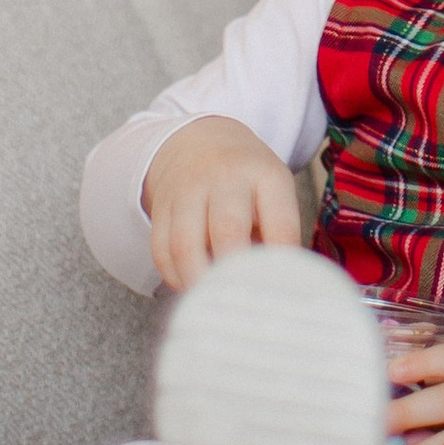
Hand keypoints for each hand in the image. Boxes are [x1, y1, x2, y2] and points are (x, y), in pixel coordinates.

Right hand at [142, 117, 303, 289]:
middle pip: (228, 230)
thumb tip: (282, 286)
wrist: (200, 141)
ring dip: (197, 281)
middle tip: (241, 303)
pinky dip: (174, 277)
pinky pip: (161, 250)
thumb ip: (279, 233)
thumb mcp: (274, 190)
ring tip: (210, 302)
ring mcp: (188, 190)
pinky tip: (189, 287)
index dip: (282, 262)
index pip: (281, 222)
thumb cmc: (247, 181)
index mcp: (265, 175)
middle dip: (233, 273)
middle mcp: (225, 177)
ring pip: (185, 244)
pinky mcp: (161, 207)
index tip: (281, 291)